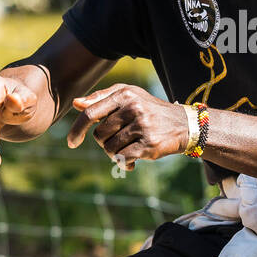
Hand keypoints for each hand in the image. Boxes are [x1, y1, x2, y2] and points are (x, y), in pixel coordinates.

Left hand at [66, 83, 188, 169]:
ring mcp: (142, 126)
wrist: (184, 124)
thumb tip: (76, 104)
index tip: (71, 142)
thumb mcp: (128, 97)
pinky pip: (123, 158)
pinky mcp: (149, 144)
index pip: (90, 113)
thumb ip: (101, 99)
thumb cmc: (149, 109)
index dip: (77, 129)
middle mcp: (133, 107)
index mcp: (124, 94)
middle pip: (99, 134)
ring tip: (128, 148)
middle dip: (104, 142)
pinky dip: (124, 163)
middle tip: (118, 141)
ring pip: (110, 148)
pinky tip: (131, 162)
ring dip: (115, 153)